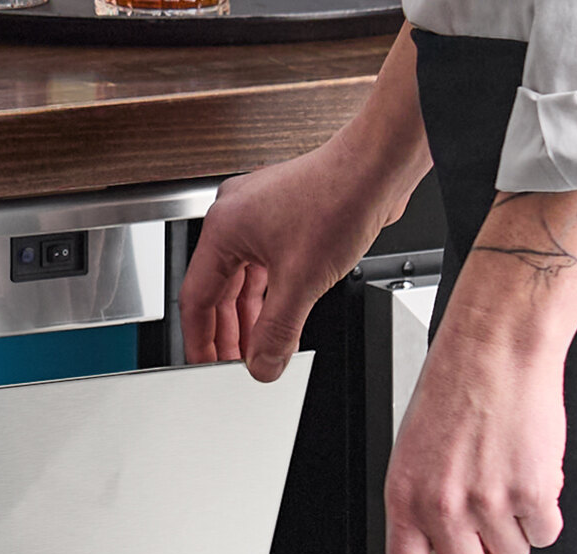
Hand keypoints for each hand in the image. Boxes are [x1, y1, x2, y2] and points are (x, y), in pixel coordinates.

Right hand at [182, 147, 415, 378]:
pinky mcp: (285, 215)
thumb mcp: (302, 282)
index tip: (206, 366)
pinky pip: (266, 266)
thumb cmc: (341, 195)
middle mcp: (235, 217)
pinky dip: (270, 295)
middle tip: (235, 364)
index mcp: (223, 228)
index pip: (196, 299)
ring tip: (259, 347)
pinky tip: (279, 316)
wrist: (380, 164)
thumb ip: (276, 333)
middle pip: (219, 290)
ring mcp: (260, 214)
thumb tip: (263, 365)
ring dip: (251, 316)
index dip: (200, 340)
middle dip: (229, 332)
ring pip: (243, 279)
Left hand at [383, 180, 576, 553]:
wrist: (496, 349)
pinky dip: (545, 514)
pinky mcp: (532, 491)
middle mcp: (442, 508)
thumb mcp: (415, 463)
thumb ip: (424, 517)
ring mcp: (488, 503)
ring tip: (507, 481)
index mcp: (404, 503)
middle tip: (491, 531)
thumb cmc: (455, 396)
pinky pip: (545, 533)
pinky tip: (531, 476)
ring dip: (516, 529)